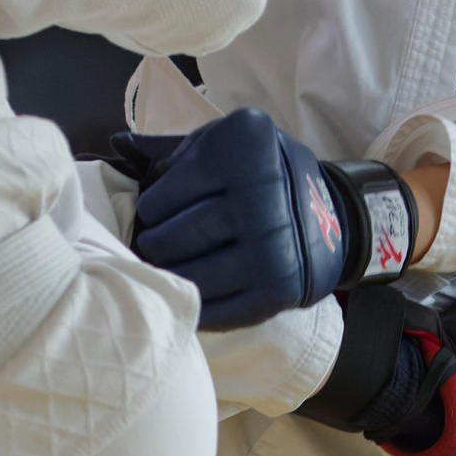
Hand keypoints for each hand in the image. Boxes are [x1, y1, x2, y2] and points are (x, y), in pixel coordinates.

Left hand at [123, 109, 355, 329]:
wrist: (336, 217)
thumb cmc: (261, 176)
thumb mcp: (226, 144)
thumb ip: (173, 148)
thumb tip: (119, 144)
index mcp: (244, 151)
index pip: (161, 198)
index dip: (153, 208)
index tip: (159, 211)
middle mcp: (260, 200)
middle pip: (169, 240)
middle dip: (156, 244)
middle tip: (158, 244)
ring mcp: (270, 251)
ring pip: (186, 277)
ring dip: (170, 275)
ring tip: (172, 265)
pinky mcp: (276, 293)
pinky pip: (214, 311)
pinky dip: (196, 303)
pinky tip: (195, 289)